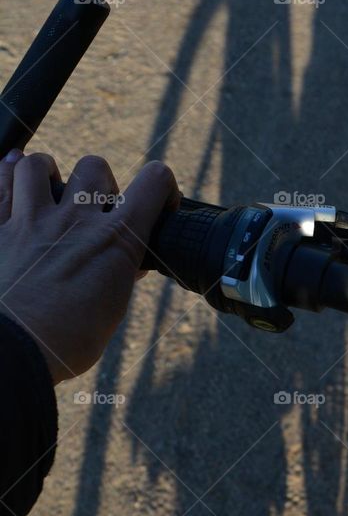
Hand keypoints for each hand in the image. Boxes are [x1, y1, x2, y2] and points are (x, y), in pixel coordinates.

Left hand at [0, 150, 179, 383]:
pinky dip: (4, 175)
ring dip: (45, 173)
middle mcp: (75, 220)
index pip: (154, 183)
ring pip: (37, 165)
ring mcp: (31, 221)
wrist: (12, 350)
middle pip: (94, 167)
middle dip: (98, 182)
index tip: (158, 203)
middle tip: (93, 209)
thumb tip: (127, 265)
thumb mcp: (110, 311)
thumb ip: (118, 277)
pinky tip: (9, 178)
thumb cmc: (66, 342)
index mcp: (116, 240)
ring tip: (46, 191)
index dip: (162, 186)